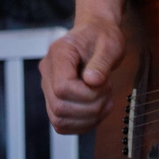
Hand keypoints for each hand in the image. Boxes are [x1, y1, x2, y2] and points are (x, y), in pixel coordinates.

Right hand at [41, 16, 124, 133]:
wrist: (96, 33)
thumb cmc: (102, 36)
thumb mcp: (110, 43)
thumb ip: (102, 61)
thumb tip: (92, 81)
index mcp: (58, 54)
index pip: (62, 88)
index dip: (86, 94)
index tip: (104, 83)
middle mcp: (48, 72)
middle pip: (59, 107)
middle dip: (90, 107)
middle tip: (107, 91)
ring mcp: (48, 88)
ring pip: (60, 121)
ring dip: (89, 118)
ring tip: (104, 99)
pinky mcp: (55, 100)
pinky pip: (64, 124)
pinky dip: (85, 123)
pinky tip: (99, 108)